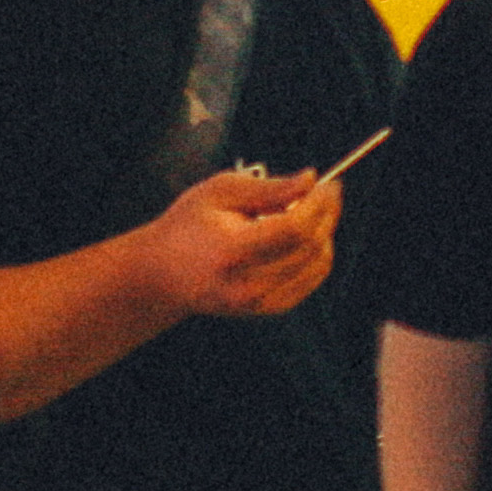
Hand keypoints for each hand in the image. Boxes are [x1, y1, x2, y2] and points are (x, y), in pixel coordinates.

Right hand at [137, 166, 334, 320]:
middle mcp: (248, 284)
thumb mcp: (220, 192)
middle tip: (327, 192)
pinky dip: (317, 256)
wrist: (162, 275)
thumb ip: (268, 188)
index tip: (329, 184)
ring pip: (316, 265)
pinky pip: (310, 282)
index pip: (294, 229)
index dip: (319, 205)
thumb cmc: (187, 226)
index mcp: (232, 252)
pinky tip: (306, 237)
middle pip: (310, 248)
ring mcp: (258, 303)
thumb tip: (310, 180)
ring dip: (324, 234)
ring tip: (310, 212)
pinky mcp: (267, 310)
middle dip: (327, 215)